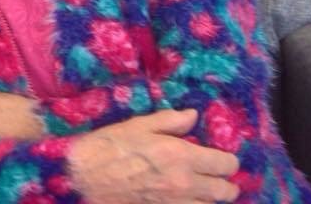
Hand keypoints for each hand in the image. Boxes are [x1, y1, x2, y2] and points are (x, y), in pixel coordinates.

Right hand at [69, 109, 240, 203]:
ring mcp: (176, 203)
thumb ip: (169, 121)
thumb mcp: (137, 125)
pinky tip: (183, 198)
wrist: (83, 178)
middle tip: (216, 176)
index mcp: (181, 155)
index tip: (221, 157)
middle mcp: (185, 183)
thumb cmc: (108, 147)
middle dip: (226, 183)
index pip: (225, 164)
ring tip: (202, 191)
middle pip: (226, 191)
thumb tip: (193, 116)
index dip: (227, 160)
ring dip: (210, 198)